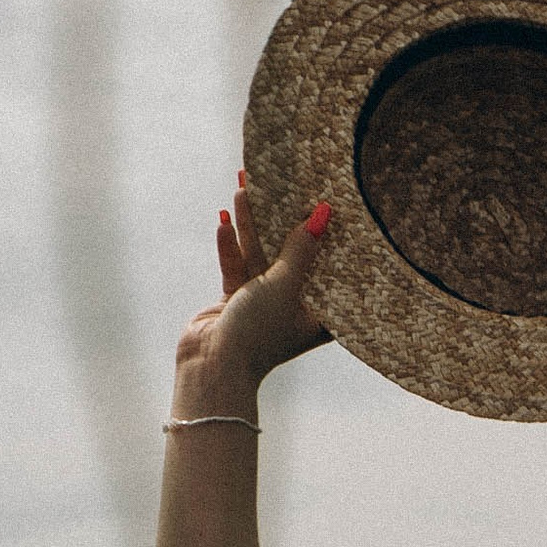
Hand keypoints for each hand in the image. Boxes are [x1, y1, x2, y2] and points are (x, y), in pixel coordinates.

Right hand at [170, 177, 333, 418]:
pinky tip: (224, 222)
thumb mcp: (285, 285)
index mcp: (319, 313)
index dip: (334, 237)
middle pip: (293, 253)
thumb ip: (300, 249)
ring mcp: (264, 302)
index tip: (333, 202)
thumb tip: (322, 214)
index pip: (334, 268)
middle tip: (278, 181)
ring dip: (250, 224)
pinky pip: (237, 266)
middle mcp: (295, 306)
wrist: (212, 365)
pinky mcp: (237, 300)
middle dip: (281, 219)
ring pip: (260, 254)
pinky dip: (230, 246)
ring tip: (243, 188)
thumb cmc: (259, 332)